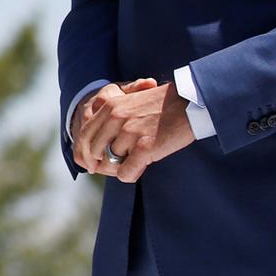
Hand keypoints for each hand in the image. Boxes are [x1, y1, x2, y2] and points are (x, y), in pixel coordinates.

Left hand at [73, 77, 194, 180]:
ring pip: (111, 164)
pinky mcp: (144, 147)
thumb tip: (98, 144)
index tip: (92, 165)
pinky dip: (132, 174)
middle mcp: (115, 118)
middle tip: (122, 164)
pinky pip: (125, 173)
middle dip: (104, 164)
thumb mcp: (130, 103)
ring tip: (140, 159)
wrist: (191, 101)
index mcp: (110, 107)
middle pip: (94, 152)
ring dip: (124, 166)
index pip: (84, 134)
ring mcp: (129, 132)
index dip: (85, 153)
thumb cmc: (163, 105)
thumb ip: (112, 118)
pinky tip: (144, 165)